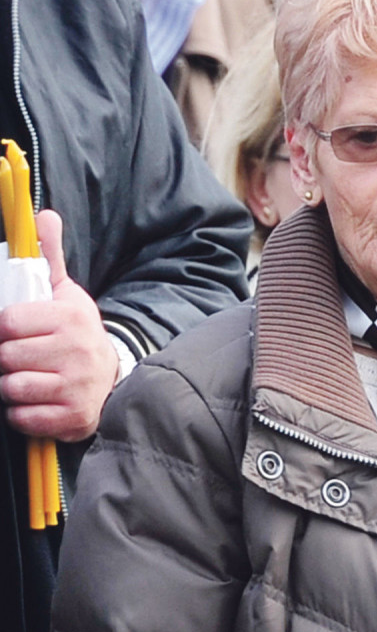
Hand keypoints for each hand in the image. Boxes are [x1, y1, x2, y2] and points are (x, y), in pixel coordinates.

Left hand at [0, 210, 118, 440]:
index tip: (18, 334)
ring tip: (33, 379)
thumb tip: (44, 215)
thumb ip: (48, 258)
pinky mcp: (74, 416)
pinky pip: (22, 416)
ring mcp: (77, 386)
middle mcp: (77, 351)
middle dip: (8, 360)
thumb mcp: (66, 295)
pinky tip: (40, 401)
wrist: (111, 378)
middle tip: (26, 358)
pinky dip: (23, 413)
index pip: (8, 323)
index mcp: (70, 318)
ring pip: (11, 388)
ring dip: (13, 387)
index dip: (6, 331)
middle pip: (6, 357)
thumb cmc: (76, 335)